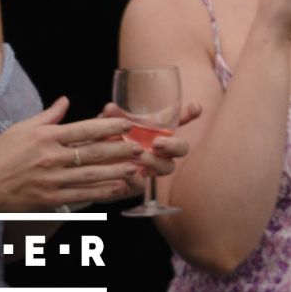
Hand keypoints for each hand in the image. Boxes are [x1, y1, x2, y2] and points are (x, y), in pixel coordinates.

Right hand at [0, 97, 138, 209]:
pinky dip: (101, 191)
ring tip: (136, 167)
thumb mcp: (21, 128)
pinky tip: (117, 188)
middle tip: (140, 147)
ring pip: (91, 175)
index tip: (127, 124)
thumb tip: (66, 100)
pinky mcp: (48, 199)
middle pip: (93, 152)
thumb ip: (48, 116)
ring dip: (116, 171)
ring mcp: (50, 180)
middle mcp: (50, 158)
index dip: (109, 126)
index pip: (84, 129)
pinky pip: (80, 194)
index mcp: (45, 137)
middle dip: (120, 149)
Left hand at [90, 101, 204, 188]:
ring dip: (154, 161)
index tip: (195, 107)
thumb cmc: (111, 137)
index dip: (190, 114)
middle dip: (174, 145)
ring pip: (167, 167)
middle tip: (158, 142)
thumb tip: (109, 108)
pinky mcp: (137, 185)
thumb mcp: (115, 124)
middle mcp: (161, 149)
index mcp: (160, 129)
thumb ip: (115, 117)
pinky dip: (136, 179)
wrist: (95, 165)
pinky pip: (142, 184)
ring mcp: (152, 167)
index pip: (181, 119)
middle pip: (182, 148)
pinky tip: (129, 173)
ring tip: (138, 157)